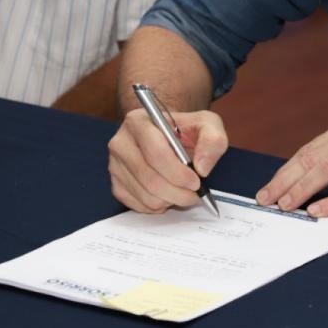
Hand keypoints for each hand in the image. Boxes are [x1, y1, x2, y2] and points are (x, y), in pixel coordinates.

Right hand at [108, 107, 227, 213]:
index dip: (178, 173)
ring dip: (171, 199)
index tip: (196, 182)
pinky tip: (168, 194)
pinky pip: (138, 206)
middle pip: (150, 179)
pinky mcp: (116, 185)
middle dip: (178, 192)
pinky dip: (159, 205)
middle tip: (195, 193)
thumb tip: (202, 167)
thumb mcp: (207, 124)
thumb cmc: (185, 130)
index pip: (156, 153)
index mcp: (138, 122)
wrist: (168, 136)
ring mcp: (115, 166)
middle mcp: (121, 143)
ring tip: (183, 191)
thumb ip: (213, 140)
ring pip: (146, 196)